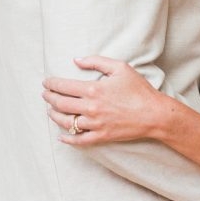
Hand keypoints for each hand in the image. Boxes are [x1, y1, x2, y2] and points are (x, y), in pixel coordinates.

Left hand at [43, 55, 167, 145]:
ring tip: (50, 111)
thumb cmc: (139, 90)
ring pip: (66, 122)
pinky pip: (79, 140)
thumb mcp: (121, 68)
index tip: (46, 82)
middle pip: (60, 104)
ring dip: (54, 116)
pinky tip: (61, 136)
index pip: (63, 86)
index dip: (51, 83)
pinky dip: (67, 139)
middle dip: (49, 98)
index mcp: (94, 89)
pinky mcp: (101, 136)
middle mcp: (91, 108)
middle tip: (45, 94)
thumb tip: (77, 60)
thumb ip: (97, 61)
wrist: (154, 114)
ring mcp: (95, 124)